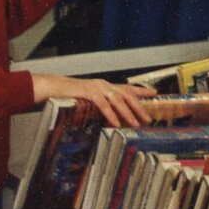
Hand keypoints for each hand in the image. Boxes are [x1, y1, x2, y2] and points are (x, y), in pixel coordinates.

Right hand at [30, 74, 154, 126]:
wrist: (53, 88)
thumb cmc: (71, 96)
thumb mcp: (90, 101)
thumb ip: (102, 106)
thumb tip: (114, 119)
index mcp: (105, 86)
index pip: (127, 88)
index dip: (141, 90)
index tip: (155, 93)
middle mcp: (104, 84)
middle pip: (126, 95)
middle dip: (139, 107)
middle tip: (148, 118)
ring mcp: (97, 87)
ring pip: (117, 100)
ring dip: (128, 113)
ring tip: (136, 124)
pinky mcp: (88, 92)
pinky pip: (103, 104)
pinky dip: (111, 114)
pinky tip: (116, 123)